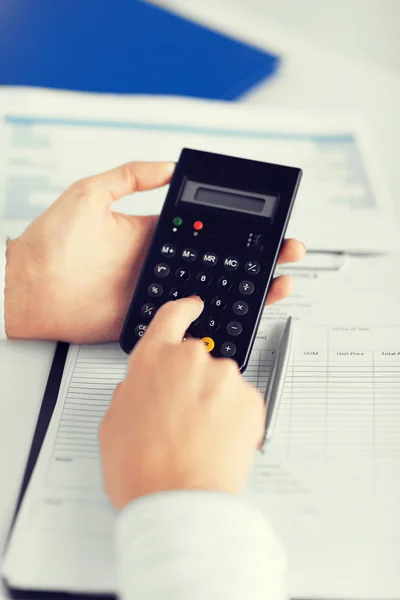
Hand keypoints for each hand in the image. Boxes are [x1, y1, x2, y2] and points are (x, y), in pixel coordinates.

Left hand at [5, 161, 304, 342]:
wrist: (29, 289)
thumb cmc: (52, 242)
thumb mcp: (91, 194)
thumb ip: (130, 176)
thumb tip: (167, 165)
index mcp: (152, 234)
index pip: (205, 230)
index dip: (236, 228)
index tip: (264, 223)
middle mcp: (160, 264)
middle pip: (218, 261)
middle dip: (255, 258)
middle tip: (286, 252)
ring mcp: (157, 293)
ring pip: (212, 292)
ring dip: (247, 289)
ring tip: (277, 282)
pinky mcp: (149, 319)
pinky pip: (188, 320)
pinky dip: (216, 320)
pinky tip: (240, 312)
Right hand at [100, 297, 264, 509]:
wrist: (178, 502)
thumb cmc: (142, 469)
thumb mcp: (115, 422)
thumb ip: (133, 390)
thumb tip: (144, 387)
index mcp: (153, 359)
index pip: (170, 317)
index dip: (183, 310)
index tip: (192, 307)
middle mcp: (190, 359)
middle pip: (196, 359)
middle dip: (191, 383)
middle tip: (181, 419)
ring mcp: (224, 378)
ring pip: (221, 383)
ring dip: (213, 403)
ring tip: (197, 439)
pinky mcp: (251, 399)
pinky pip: (242, 402)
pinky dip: (233, 418)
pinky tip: (216, 443)